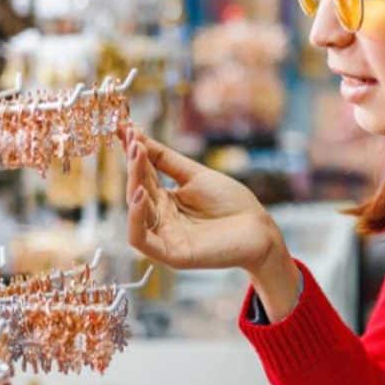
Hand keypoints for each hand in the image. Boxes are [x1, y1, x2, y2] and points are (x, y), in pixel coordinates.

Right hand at [124, 128, 278, 271]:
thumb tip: (137, 135)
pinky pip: (141, 239)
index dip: (134, 154)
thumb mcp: (195, 175)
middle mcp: (161, 219)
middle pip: (136, 192)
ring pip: (135, 214)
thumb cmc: (231, 202)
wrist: (259, 228)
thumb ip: (165, 159)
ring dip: (132, 186)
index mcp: (165, 201)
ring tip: (137, 158)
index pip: (142, 176)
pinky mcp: (171, 255)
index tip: (125, 129)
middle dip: (134, 165)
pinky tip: (140, 194)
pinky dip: (135, 218)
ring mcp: (165, 238)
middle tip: (134, 141)